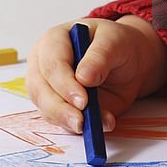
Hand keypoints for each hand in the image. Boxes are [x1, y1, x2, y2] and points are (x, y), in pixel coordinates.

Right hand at [25, 16, 166, 133]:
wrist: (127, 61)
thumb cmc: (116, 44)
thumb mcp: (114, 41)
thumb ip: (99, 57)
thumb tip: (83, 77)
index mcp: (54, 40)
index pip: (51, 64)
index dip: (64, 84)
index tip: (83, 101)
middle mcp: (44, 63)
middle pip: (40, 89)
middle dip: (60, 108)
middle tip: (81, 121)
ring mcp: (47, 86)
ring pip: (45, 108)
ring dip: (65, 120)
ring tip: (89, 126)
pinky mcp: (57, 106)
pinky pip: (59, 121)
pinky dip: (75, 127)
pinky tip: (94, 126)